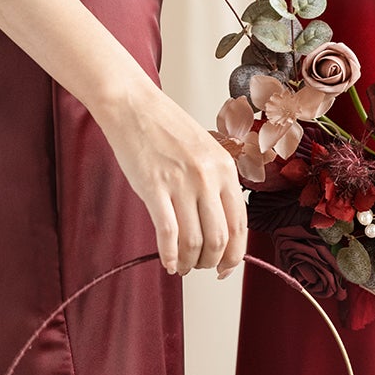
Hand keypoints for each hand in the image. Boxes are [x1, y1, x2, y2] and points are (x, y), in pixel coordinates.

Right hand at [99, 78, 247, 277]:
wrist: (134, 106)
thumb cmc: (167, 129)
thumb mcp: (206, 152)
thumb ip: (217, 185)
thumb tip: (222, 228)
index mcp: (226, 169)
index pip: (240, 225)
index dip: (234, 255)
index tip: (226, 268)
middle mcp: (208, 178)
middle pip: (219, 239)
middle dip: (212, 263)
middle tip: (202, 268)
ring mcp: (181, 183)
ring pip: (195, 242)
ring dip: (190, 263)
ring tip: (183, 267)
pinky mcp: (154, 188)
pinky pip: (167, 233)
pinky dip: (169, 255)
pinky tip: (167, 263)